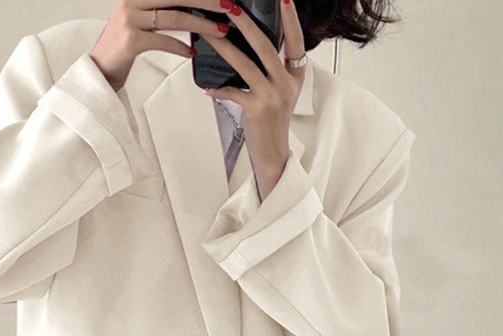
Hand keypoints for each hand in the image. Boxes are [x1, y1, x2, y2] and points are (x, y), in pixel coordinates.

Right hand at [91, 0, 230, 91]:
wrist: (99, 71)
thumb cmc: (123, 48)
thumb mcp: (142, 23)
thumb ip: (163, 12)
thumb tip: (192, 11)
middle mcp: (133, 1)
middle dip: (208, 2)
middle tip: (229, 8)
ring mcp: (130, 19)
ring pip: (175, 17)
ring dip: (202, 25)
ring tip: (219, 31)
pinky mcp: (131, 39)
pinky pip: (163, 40)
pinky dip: (180, 47)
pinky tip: (192, 52)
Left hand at [199, 0, 306, 199]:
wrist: (273, 154)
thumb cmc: (272, 121)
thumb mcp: (279, 92)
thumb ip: (272, 69)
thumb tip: (249, 44)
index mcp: (295, 75)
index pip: (295, 40)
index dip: (291, 18)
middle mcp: (286, 84)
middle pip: (266, 47)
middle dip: (248, 24)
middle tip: (233, 6)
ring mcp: (272, 97)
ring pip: (246, 65)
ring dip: (226, 48)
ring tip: (212, 34)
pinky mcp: (256, 110)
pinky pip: (233, 93)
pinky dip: (219, 89)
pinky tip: (207, 86)